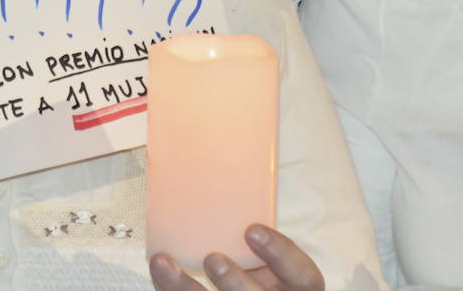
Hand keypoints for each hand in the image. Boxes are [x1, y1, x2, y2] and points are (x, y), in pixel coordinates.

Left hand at [150, 225, 321, 290]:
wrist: (242, 287)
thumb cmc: (260, 269)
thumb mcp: (270, 258)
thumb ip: (257, 238)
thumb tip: (227, 181)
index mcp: (297, 288)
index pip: (303, 276)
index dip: (281, 254)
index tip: (253, 229)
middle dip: (235, 283)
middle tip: (213, 258)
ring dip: (186, 288)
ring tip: (163, 263)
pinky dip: (169, 288)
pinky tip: (158, 268)